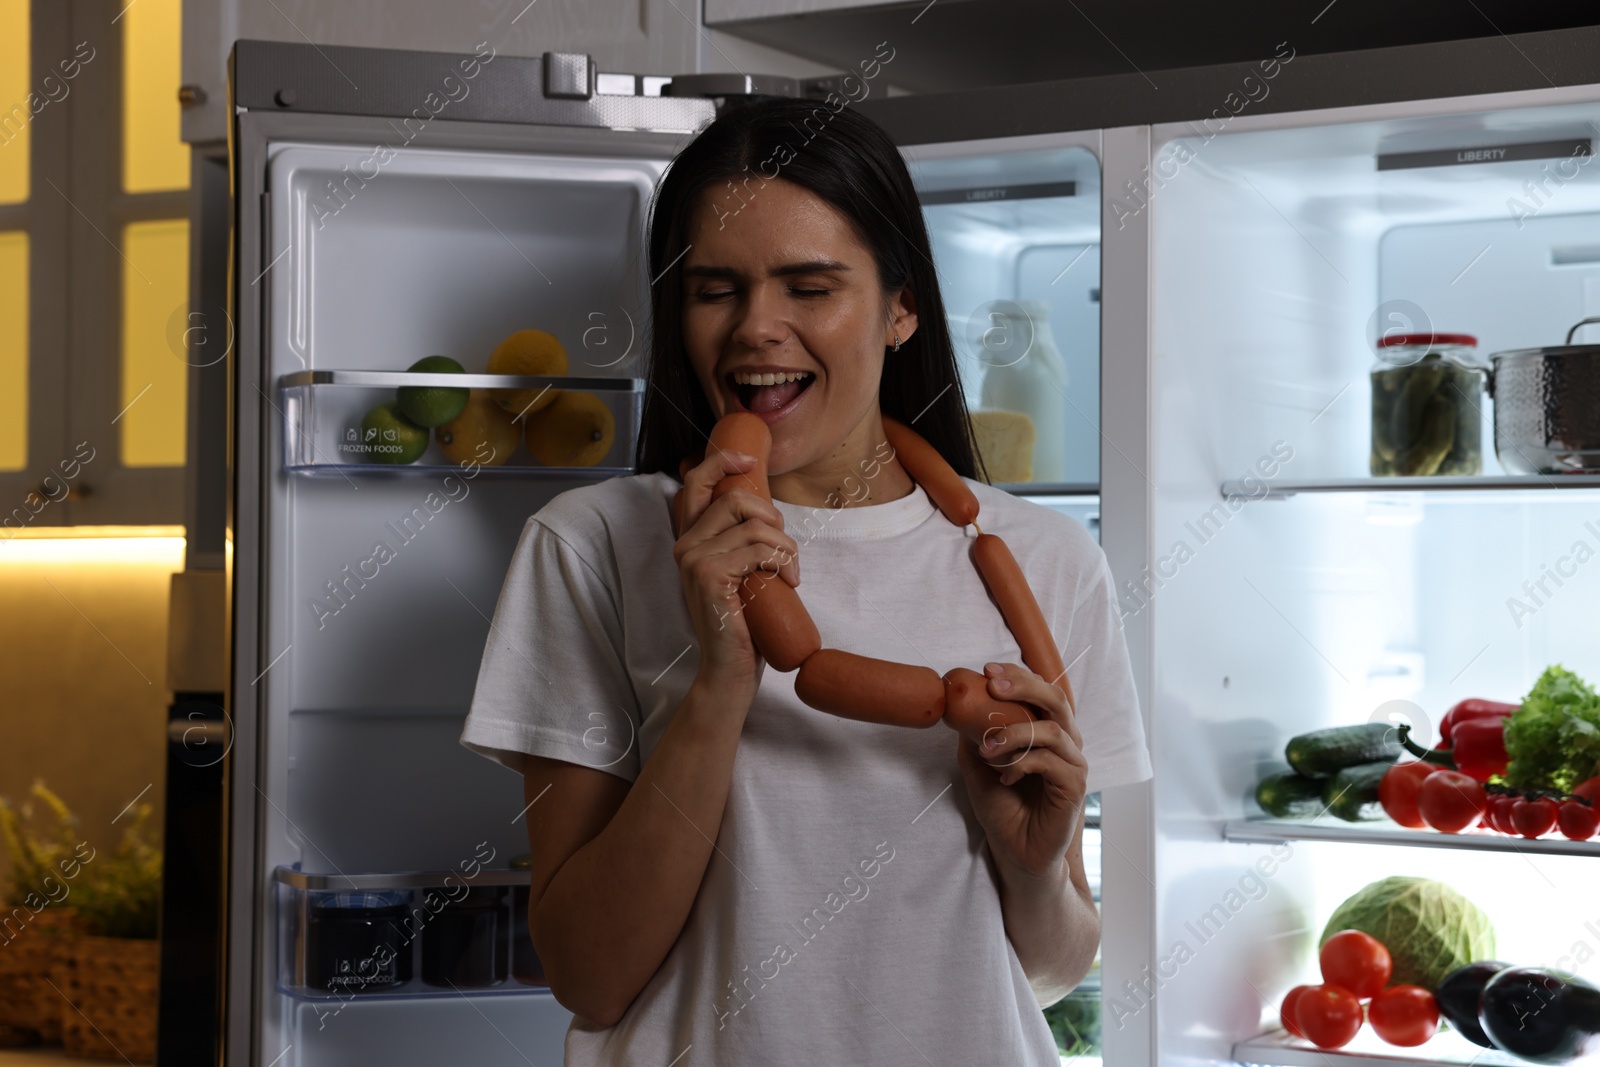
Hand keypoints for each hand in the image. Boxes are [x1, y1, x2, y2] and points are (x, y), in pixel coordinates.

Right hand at [673, 448, 799, 695]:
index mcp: (690, 540)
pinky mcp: (709, 575)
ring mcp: (693, 560)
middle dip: (773, 517)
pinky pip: (757, 549)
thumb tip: (767, 515)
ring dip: (784, 546)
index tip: (748, 460)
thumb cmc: (743, 624)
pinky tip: (788, 582)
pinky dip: (782, 561)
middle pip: (735, 500)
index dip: (721, 461)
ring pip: (752, 525)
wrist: (730, 671)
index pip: (695, 483)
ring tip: (791, 572)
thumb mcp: (740, 575)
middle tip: (786, 549)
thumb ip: (739, 545)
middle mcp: (685, 545)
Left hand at [955, 661, 1087, 879]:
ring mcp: (1073, 765)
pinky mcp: (1075, 787)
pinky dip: (1024, 763)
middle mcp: (1065, 743)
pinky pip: (1052, 762)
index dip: (1018, 675)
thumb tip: (959, 705)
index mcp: (1046, 732)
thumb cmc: (1004, 810)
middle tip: (994, 685)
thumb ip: (974, 736)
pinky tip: (1006, 777)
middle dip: (1025, 686)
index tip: (987, 670)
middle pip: (1056, 699)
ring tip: (988, 748)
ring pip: (1053, 730)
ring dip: (1015, 733)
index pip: (1040, 691)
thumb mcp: (979, 766)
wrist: (1016, 853)